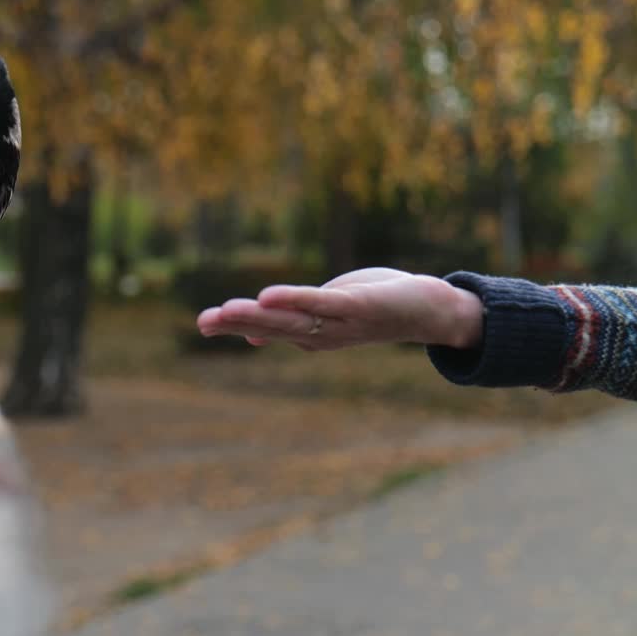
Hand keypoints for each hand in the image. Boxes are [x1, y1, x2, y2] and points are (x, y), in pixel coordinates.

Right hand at [196, 267, 483, 350]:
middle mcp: (321, 335)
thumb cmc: (377, 308)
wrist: (434, 311)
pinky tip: (268, 297)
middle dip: (237, 323)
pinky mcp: (358, 307)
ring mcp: (339, 324)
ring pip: (291, 320)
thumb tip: (255, 338)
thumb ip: (294, 320)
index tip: (204, 323)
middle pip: (273, 327)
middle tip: (203, 322)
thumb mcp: (330, 313)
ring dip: (257, 317)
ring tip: (226, 311)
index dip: (236, 325)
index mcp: (311, 333)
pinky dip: (294, 301)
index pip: (268, 328)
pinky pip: (322, 304)